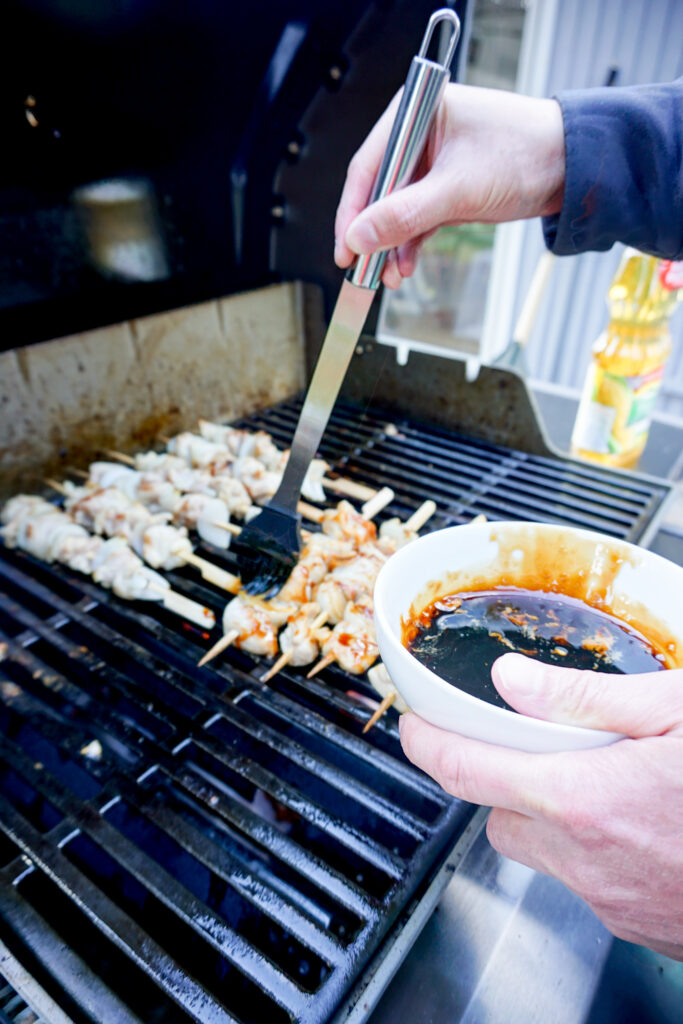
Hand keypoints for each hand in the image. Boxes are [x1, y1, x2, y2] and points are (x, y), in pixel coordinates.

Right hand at [334, 84, 564, 287]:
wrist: (572, 168)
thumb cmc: (525, 154)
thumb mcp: (458, 189)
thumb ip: (405, 214)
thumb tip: (360, 236)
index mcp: (414, 115)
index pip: (367, 167)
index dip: (352, 212)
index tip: (345, 248)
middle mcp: (417, 138)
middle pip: (377, 193)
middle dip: (372, 235)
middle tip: (363, 269)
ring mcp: (430, 166)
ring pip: (394, 213)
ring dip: (390, 247)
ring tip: (389, 276)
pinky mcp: (444, 190)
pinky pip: (414, 222)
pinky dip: (408, 246)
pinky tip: (404, 267)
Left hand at [399, 653, 682, 959]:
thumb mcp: (680, 707)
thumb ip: (588, 697)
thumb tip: (511, 682)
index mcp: (585, 799)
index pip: (463, 772)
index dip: (423, 741)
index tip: (411, 722)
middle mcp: (588, 861)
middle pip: (499, 816)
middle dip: (502, 777)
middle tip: (535, 741)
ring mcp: (615, 902)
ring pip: (543, 852)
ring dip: (552, 813)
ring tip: (602, 775)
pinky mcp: (642, 926)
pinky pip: (589, 882)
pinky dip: (594, 848)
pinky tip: (642, 819)